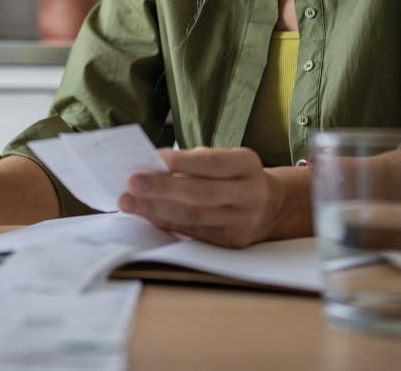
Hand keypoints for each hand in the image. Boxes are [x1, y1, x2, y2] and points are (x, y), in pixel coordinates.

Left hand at [118, 147, 286, 247]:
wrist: (271, 206)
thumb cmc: (235, 175)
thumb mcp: (225, 159)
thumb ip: (193, 161)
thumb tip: (151, 165)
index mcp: (248, 165)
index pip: (212, 163)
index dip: (183, 162)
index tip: (154, 157)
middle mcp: (250, 194)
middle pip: (202, 193)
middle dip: (163, 189)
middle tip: (132, 183)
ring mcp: (243, 222)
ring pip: (194, 217)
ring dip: (157, 209)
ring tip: (129, 201)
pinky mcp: (232, 243)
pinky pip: (194, 233)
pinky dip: (167, 223)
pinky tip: (147, 215)